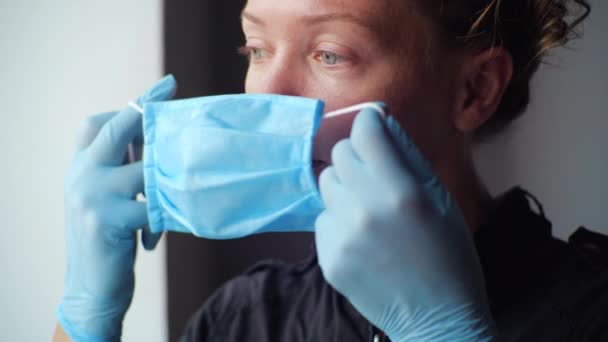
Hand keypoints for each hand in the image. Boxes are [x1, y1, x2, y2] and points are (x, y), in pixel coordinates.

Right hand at [56, 75, 175, 340]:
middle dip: (145, 109)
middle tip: (171, 87)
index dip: (131, 104)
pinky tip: (165, 229)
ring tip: (187, 182)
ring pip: (144, 169)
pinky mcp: (107, 219)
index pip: (99, 123)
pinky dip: (166, 214)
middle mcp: (81, 174)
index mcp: (79, 166)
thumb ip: (119, 169)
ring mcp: (91, 195)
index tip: (163, 87)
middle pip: (115, 131)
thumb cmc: (107, 238)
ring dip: (168, 177)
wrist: (90, 287)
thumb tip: (160, 138)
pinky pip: (152, 205)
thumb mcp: (105, 197)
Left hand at [315, 109, 495, 340]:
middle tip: (377, 176)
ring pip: (327, 183)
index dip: (369, 123)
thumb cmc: (450, 256)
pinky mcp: (327, 257)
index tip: (374, 127)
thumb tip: (382, 121)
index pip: (364, 132)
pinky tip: (363, 239)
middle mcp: (365, 209)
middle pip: (340, 154)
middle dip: (358, 156)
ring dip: (346, 187)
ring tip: (370, 210)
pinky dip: (339, 220)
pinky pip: (323, 218)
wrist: (437, 317)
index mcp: (401, 191)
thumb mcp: (442, 200)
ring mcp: (342, 235)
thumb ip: (409, 157)